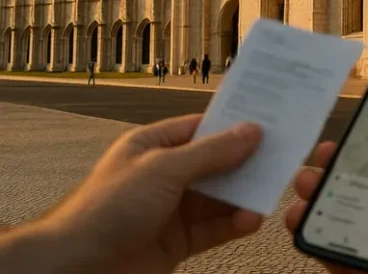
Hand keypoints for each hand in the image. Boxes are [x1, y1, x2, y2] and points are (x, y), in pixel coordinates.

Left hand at [34, 115, 263, 273]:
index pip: (201, 128)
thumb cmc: (106, 209)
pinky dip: (234, 224)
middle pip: (214, 163)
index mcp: (153, 147)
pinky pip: (213, 229)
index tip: (268, 120)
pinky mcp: (176, 242)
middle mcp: (163, 176)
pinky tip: (251, 219)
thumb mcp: (164, 170)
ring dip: (243, 195)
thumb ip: (211, 152)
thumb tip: (251, 132)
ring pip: (218, 197)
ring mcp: (170, 210)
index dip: (233, 124)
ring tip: (271, 190)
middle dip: (245, 161)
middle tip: (281, 156)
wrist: (74, 268)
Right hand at [285, 143, 367, 273]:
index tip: (360, 133)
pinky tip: (297, 218)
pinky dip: (307, 230)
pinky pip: (325, 246)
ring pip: (342, 215)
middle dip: (341, 169)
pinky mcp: (349, 271)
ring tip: (303, 184)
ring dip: (318, 195)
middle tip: (321, 154)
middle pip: (367, 190)